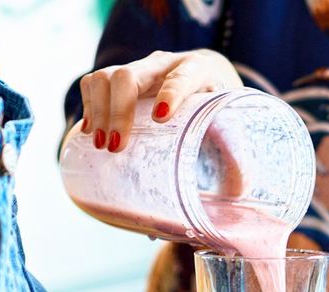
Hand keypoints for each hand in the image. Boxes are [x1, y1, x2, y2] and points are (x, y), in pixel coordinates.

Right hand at [78, 49, 242, 152]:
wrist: (204, 75)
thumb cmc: (218, 106)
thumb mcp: (230, 123)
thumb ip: (235, 154)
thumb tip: (239, 190)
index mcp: (199, 71)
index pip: (183, 77)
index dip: (170, 93)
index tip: (160, 117)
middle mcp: (165, 63)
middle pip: (130, 75)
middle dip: (119, 111)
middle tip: (116, 146)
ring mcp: (140, 67)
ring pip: (107, 76)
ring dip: (99, 111)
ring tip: (101, 144)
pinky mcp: (121, 75)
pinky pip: (95, 82)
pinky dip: (89, 105)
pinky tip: (92, 131)